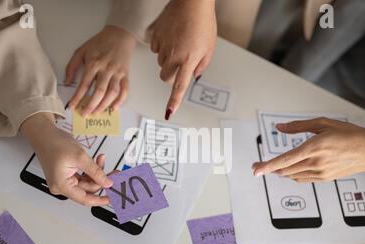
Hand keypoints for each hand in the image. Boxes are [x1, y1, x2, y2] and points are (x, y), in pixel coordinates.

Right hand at [21, 113, 112, 205]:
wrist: (44, 134)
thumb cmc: (55, 143)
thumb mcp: (80, 157)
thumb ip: (95, 172)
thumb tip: (107, 183)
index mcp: (61, 185)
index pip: (84, 199)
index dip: (99, 200)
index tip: (111, 198)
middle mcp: (61, 186)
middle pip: (87, 189)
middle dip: (100, 179)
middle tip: (113, 172)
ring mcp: (64, 180)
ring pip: (87, 182)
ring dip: (96, 172)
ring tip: (101, 159)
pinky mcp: (66, 175)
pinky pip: (83, 176)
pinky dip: (90, 169)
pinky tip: (96, 160)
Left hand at [66, 25, 135, 115]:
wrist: (119, 35)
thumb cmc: (99, 43)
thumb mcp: (81, 50)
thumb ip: (72, 66)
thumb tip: (68, 82)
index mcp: (94, 63)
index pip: (84, 84)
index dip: (77, 97)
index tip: (72, 106)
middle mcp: (106, 69)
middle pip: (99, 91)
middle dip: (91, 105)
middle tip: (85, 114)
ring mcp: (117, 72)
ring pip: (112, 93)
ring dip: (104, 105)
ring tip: (97, 112)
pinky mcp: (125, 75)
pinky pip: (124, 90)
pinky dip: (120, 100)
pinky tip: (114, 107)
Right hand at [149, 0, 216, 119]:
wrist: (191, 2)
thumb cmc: (203, 23)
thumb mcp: (209, 48)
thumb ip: (201, 65)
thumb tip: (193, 75)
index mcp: (188, 60)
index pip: (179, 86)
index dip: (173, 101)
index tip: (168, 112)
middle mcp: (173, 55)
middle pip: (165, 77)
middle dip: (171, 75)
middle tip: (180, 64)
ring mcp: (163, 46)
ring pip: (161, 63)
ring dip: (168, 60)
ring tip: (179, 44)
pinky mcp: (155, 37)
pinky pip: (155, 49)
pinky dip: (162, 47)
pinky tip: (171, 37)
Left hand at [252, 118, 364, 182]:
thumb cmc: (350, 135)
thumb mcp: (323, 124)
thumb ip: (298, 126)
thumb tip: (280, 127)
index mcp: (314, 147)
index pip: (284, 160)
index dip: (267, 166)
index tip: (256, 170)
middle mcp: (316, 163)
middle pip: (284, 170)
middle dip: (268, 169)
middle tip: (257, 167)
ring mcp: (320, 173)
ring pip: (291, 175)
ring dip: (279, 172)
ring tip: (271, 167)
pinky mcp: (324, 178)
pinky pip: (301, 179)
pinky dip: (292, 174)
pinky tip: (289, 170)